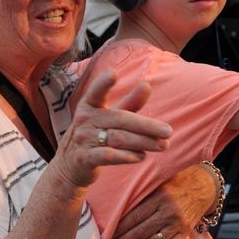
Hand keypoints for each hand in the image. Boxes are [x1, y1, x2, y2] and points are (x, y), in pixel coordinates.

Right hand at [53, 71, 171, 188]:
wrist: (70, 165)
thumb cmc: (94, 134)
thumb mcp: (109, 117)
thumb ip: (129, 102)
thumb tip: (146, 84)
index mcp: (89, 105)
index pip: (96, 92)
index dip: (103, 83)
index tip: (113, 73)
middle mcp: (85, 120)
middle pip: (120, 119)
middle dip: (146, 125)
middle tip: (168, 131)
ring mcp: (83, 139)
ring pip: (118, 138)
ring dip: (143, 142)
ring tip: (163, 145)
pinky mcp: (84, 159)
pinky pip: (107, 156)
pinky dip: (126, 156)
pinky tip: (141, 156)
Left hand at [109, 164, 216, 238]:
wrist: (203, 185)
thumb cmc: (175, 181)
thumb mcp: (159, 181)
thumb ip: (143, 192)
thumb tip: (117, 205)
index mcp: (159, 195)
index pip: (135, 215)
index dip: (120, 227)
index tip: (108, 233)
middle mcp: (169, 210)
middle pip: (141, 230)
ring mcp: (178, 223)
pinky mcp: (185, 232)